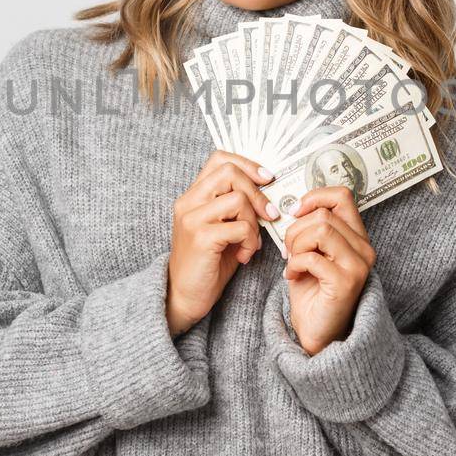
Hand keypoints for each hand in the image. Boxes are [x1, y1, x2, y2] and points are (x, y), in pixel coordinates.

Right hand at [166, 150, 278, 335]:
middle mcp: (188, 202)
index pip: (219, 158)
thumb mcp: (223, 227)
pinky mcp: (201, 238)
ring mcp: (192, 219)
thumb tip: (271, 191)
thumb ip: (237, 207)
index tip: (267, 179)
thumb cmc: (208, 262)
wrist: (185, 296)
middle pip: (230, 173)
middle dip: (257, 193)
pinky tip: (245, 255)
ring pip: (237, 199)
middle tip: (269, 215)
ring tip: (251, 242)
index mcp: (193, 195)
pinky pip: (240, 227)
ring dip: (254, 222)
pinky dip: (251, 241)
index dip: (247, 164)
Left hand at [282, 186, 376, 355]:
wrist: (317, 333)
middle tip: (289, 250)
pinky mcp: (345, 282)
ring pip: (319, 229)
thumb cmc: (312, 292)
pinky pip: (312, 257)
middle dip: (295, 229)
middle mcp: (364, 249)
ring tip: (291, 262)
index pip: (342, 196)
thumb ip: (311, 229)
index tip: (296, 213)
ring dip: (295, 245)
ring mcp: (358, 265)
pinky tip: (291, 276)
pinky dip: (294, 264)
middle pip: (323, 214)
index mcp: (357, 237)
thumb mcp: (311, 253)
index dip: (314, 197)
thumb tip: (294, 205)